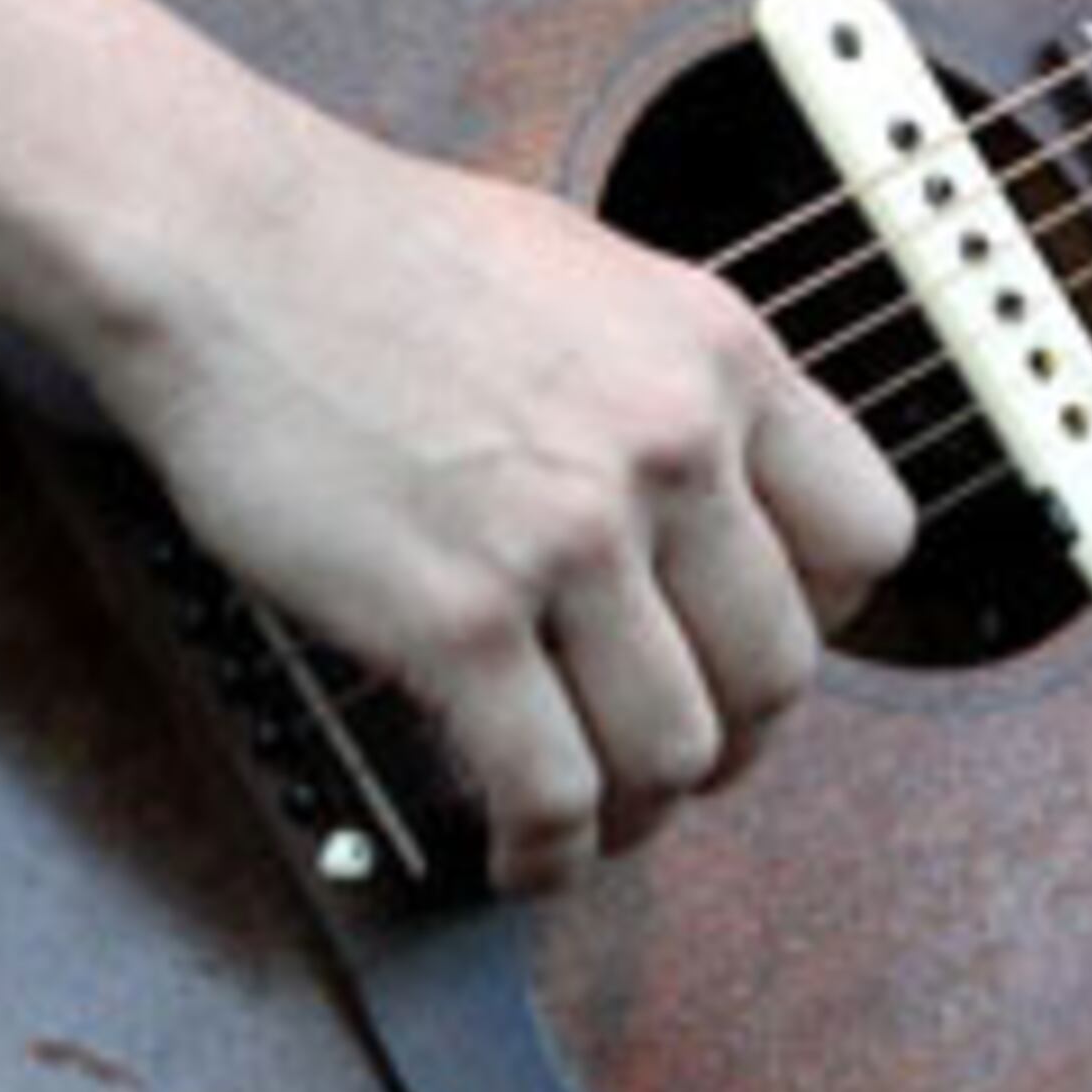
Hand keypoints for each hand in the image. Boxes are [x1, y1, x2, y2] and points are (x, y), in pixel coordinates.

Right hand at [82, 124, 916, 896]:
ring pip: (676, 750)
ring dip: (636, 811)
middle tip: (667, 758)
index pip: (870, 535)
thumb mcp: (584, 275)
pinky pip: (551, 789)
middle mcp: (668, 447)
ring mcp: (569, 536)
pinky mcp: (459, 615)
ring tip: (586, 816)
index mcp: (715, 355)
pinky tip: (516, 849)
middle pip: (778, 671)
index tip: (753, 647)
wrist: (221, 241)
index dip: (820, 617)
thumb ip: (664, 381)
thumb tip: (705, 487)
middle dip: (729, 739)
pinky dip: (546, 850)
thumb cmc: (369, 248)